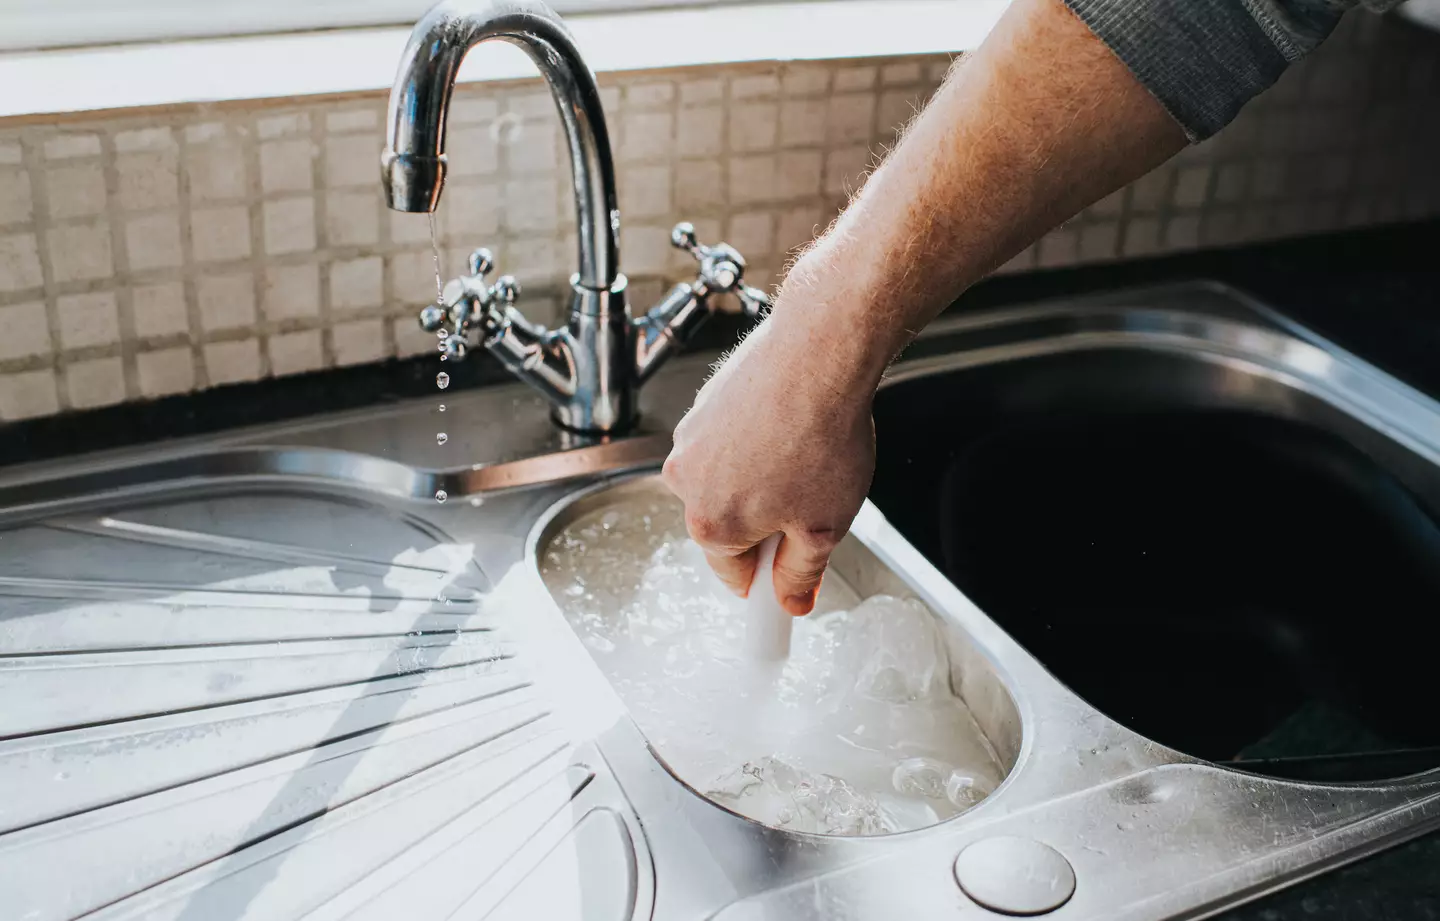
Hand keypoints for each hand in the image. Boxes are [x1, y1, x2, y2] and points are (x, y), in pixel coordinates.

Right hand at [662, 264, 880, 614]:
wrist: (819, 350)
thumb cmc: (821, 432)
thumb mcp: (824, 526)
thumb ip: (801, 573)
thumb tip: (792, 599)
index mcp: (711, 524)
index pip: (735, 576)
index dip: (768, 579)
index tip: (782, 585)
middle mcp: (686, 482)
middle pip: (726, 527)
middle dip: (765, 523)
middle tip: (811, 502)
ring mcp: (690, 439)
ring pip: (726, 482)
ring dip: (760, 480)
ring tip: (805, 455)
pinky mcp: (702, 404)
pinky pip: (727, 442)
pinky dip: (754, 441)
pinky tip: (791, 427)